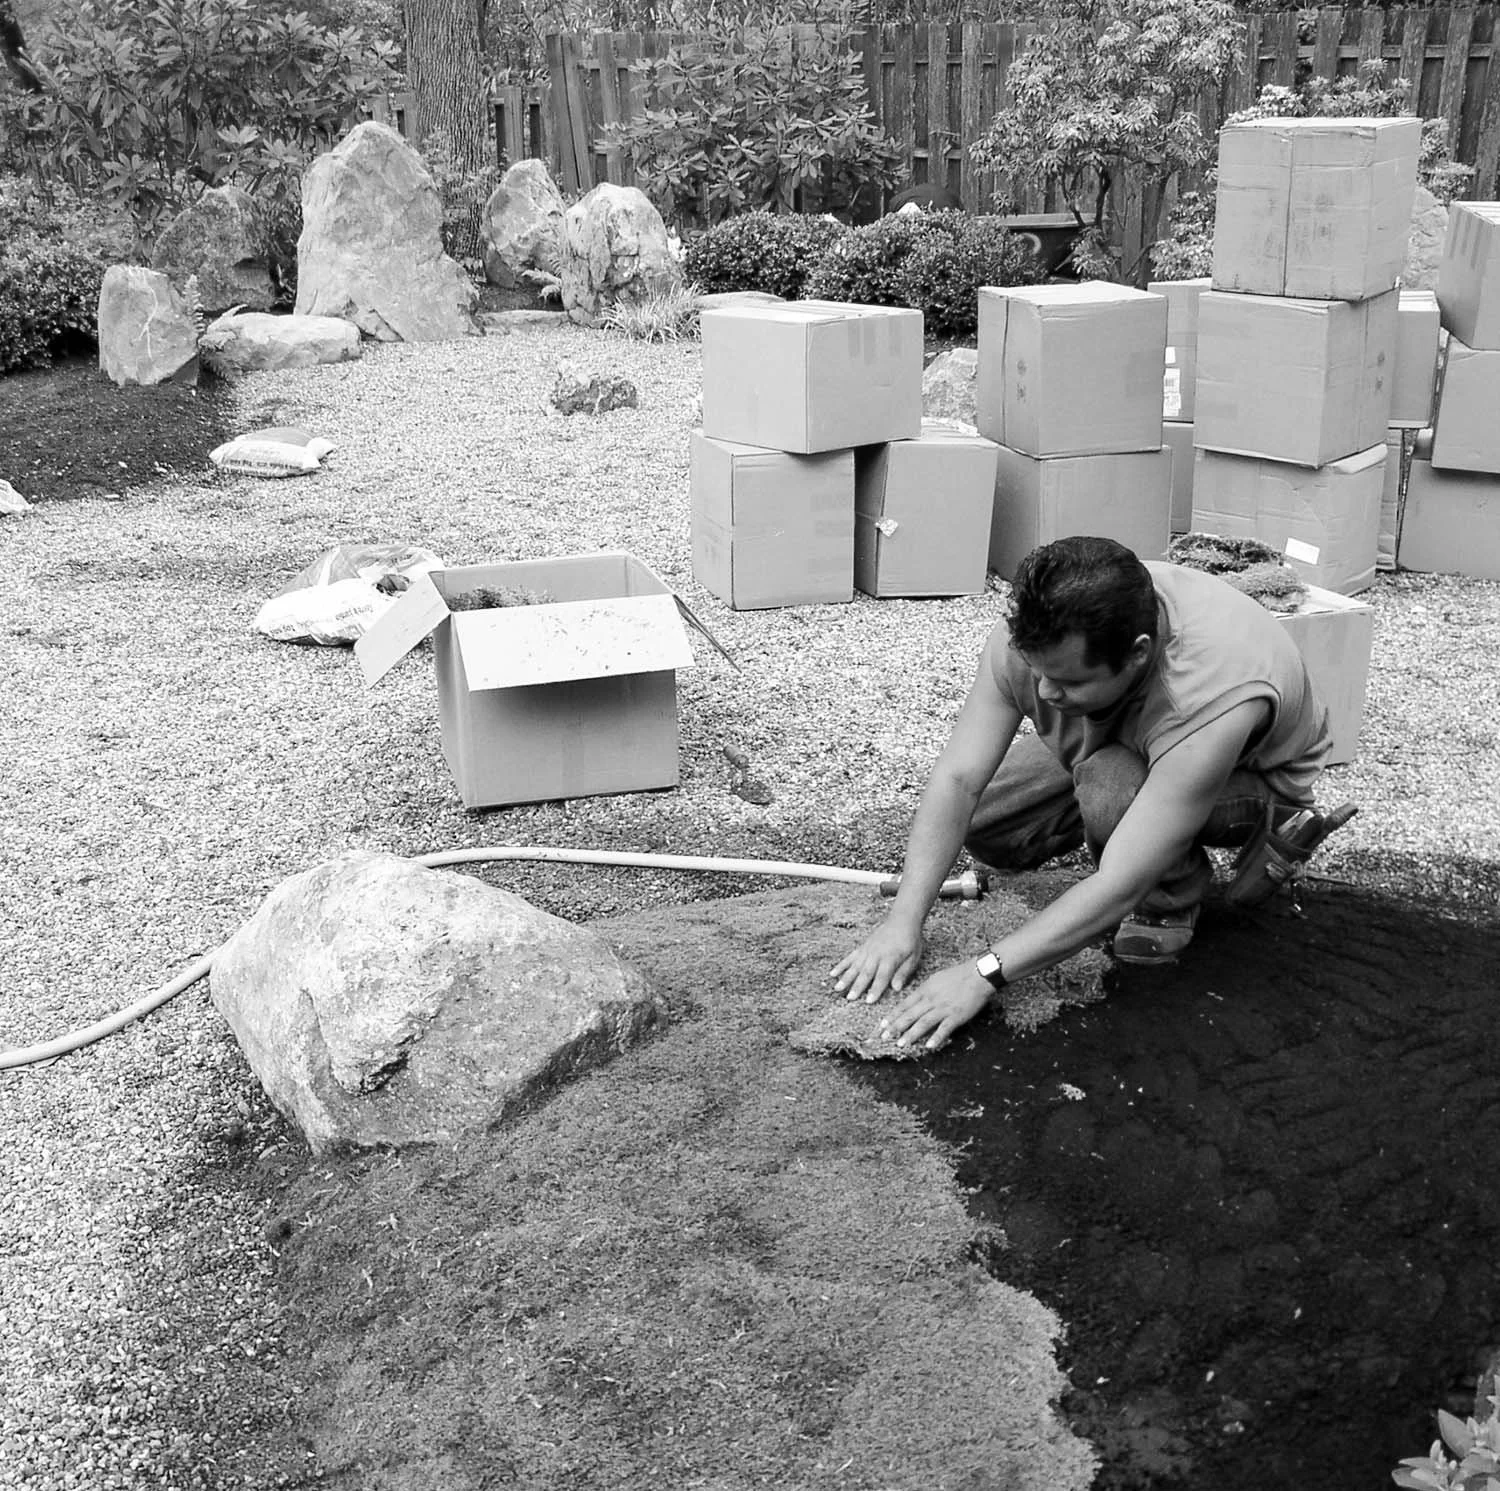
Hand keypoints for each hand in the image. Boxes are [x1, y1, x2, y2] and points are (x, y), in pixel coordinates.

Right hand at [830, 920, 923, 1004]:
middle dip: (857, 986)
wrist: (902, 919)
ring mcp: (867, 950)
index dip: (875, 989)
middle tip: (849, 998)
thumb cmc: (910, 940)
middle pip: (866, 972)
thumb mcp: (913, 957)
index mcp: (890, 958)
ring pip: (855, 966)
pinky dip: (841, 965)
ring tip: (837, 988)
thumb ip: (904, 973)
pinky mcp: (862, 946)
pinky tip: (833, 973)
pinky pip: (850, 957)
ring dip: (846, 977)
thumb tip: (897, 988)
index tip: (868, 1001)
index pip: (882, 976)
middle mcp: (876, 954)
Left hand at [879, 960, 993, 1051]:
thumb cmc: (958, 975)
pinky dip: (936, 1037)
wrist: (978, 974)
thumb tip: (915, 1000)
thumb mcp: (936, 979)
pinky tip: (928, 1046)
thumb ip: (925, 991)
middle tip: (884, 1037)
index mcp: (925, 990)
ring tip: (901, 1044)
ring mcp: (943, 1008)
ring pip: (923, 1022)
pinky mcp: (956, 1015)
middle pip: (910, 1015)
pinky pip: (944, 1028)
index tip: (882, 1024)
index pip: (905, 1004)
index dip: (893, 1015)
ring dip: (911, 1034)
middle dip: (896, 1027)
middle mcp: (931, 999)